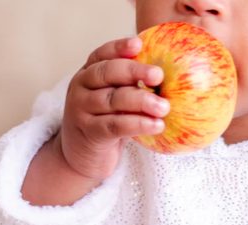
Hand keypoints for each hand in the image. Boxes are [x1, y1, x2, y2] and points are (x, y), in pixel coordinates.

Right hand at [60, 36, 170, 178]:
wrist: (82, 158)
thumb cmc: (105, 124)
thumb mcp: (114, 102)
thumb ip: (129, 86)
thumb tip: (167, 76)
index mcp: (87, 74)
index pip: (101, 55)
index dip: (119, 47)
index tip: (139, 44)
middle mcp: (80, 88)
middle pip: (107, 73)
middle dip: (134, 71)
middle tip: (159, 75)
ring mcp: (82, 110)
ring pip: (113, 99)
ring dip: (142, 102)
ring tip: (165, 107)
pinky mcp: (90, 132)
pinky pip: (116, 125)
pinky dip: (138, 124)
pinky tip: (157, 125)